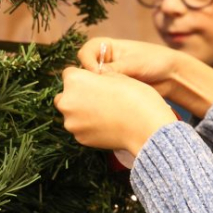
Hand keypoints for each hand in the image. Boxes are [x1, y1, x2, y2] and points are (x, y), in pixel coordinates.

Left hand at [55, 67, 176, 154]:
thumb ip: (101, 75)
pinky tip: (108, 125)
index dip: (84, 77)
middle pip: (65, 96)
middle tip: (99, 99)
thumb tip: (96, 77)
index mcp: (75, 80)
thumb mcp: (119, 76)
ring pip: (71, 114)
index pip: (69, 74)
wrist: (146, 127)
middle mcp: (67, 101)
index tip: (96, 82)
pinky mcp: (80, 138)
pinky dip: (90, 127)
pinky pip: (81, 129)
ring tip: (105, 114)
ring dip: (82, 113)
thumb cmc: (136, 97)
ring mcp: (72, 122)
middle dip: (77, 96)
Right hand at [79, 37, 212, 118]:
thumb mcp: (135, 63)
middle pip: (85, 70)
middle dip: (91, 80)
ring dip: (98, 91)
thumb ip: (115, 69)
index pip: (85, 53)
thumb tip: (96, 76)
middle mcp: (103, 61)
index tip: (98, 74)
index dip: (88, 63)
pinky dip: (105, 100)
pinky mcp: (113, 90)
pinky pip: (103, 96)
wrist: (173, 75)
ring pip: (92, 86)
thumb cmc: (156, 61)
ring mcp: (107, 76)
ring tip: (111, 97)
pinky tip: (114, 104)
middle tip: (103, 88)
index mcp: (106, 46)